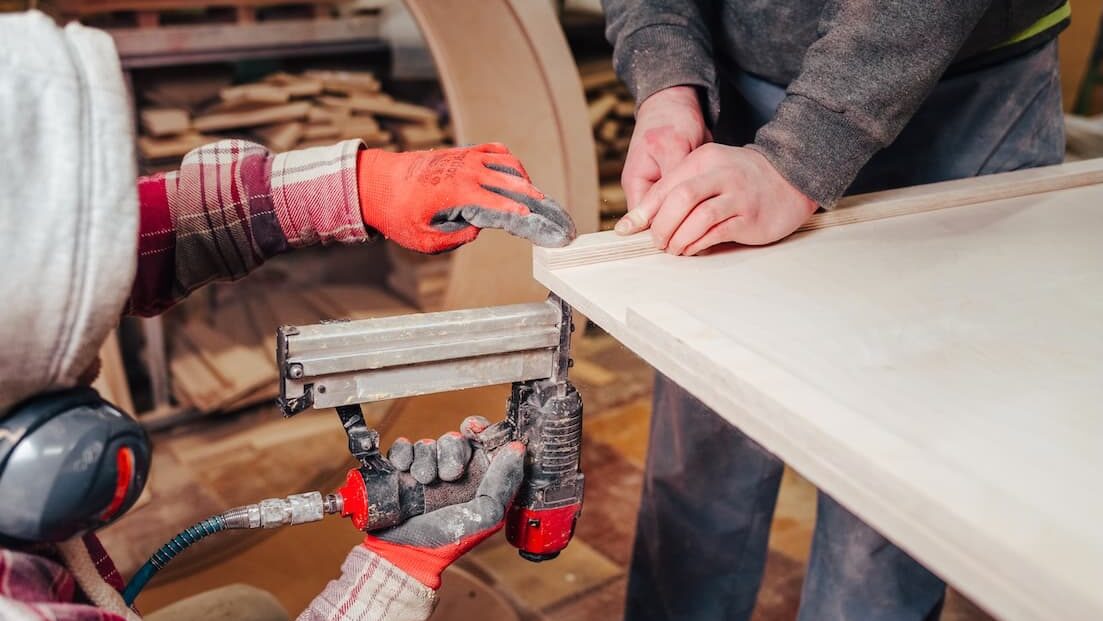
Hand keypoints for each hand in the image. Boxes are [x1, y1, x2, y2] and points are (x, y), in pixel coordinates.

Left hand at [357, 143, 574, 253]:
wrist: (377, 182)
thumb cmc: (398, 214)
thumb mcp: (424, 240)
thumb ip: (455, 238)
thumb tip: (478, 229)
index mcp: (459, 193)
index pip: (502, 205)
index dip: (526, 216)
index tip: (545, 226)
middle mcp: (468, 171)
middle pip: (515, 184)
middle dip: (540, 202)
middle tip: (558, 219)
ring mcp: (467, 159)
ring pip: (511, 166)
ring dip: (528, 184)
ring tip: (540, 203)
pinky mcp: (464, 153)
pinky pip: (498, 153)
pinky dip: (512, 165)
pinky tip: (518, 179)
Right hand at [362, 418, 524, 588]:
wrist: (404, 553)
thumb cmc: (447, 541)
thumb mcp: (487, 515)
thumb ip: (504, 482)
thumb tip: (516, 449)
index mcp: (477, 480)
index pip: (482, 441)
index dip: (480, 429)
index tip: (473, 429)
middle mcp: (452, 473)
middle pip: (454, 439)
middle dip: (452, 452)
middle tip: (448, 475)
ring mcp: (425, 471)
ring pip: (428, 443)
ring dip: (426, 459)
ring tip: (424, 481)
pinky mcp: (401, 471)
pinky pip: (404, 447)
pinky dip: (403, 455)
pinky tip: (405, 470)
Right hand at [616, 86, 710, 232]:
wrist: (677, 103)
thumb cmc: (670, 120)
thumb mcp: (674, 147)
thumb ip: (673, 178)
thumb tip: (677, 207)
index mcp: (637, 183)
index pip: (644, 221)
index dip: (664, 232)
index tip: (686, 240)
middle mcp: (647, 191)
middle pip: (659, 223)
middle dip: (680, 230)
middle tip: (704, 237)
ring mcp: (663, 190)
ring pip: (676, 216)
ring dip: (692, 221)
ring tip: (712, 228)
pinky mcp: (679, 187)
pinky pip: (688, 206)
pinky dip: (700, 209)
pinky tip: (716, 214)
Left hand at [627, 144, 816, 253]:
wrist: (791, 177)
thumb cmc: (742, 179)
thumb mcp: (709, 171)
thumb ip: (679, 189)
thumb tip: (644, 218)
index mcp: (704, 159)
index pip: (665, 186)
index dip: (643, 211)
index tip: (627, 229)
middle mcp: (720, 173)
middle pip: (679, 199)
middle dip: (661, 226)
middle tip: (657, 242)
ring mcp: (737, 195)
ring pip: (698, 217)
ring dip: (679, 238)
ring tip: (673, 248)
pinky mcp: (750, 217)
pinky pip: (716, 233)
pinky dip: (698, 244)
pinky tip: (691, 249)